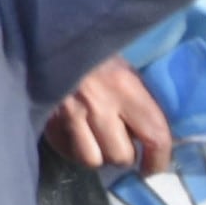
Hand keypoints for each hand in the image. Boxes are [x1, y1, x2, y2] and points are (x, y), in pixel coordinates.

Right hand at [47, 56, 172, 175]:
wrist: (50, 36)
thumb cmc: (94, 52)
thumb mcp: (124, 69)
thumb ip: (138, 102)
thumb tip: (149, 138)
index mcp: (123, 86)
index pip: (155, 136)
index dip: (159, 160)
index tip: (154, 168)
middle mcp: (98, 103)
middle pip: (120, 156)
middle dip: (124, 154)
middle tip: (120, 141)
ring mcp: (68, 113)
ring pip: (91, 160)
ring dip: (97, 154)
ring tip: (97, 140)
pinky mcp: (46, 119)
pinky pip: (66, 152)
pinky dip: (74, 149)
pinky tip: (76, 135)